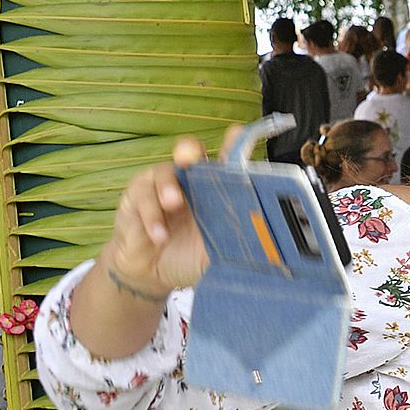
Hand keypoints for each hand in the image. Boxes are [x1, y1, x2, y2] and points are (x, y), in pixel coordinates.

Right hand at [101, 128, 239, 295]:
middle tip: (189, 159)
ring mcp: (161, 187)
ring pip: (163, 172)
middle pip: (190, 151)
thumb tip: (273, 245)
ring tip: (173, 204)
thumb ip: (240, 242)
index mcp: (216, 188)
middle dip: (190, 150)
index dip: (234, 144)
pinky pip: (142, 198)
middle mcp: (189, 180)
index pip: (227, 159)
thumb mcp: (221, 252)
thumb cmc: (192, 255)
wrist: (155, 275)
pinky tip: (159, 236)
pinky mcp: (136, 199)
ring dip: (167, 187)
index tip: (238, 134)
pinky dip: (151, 217)